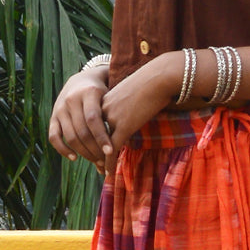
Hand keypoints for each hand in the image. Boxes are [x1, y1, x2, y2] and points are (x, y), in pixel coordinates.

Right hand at [48, 65, 112, 172]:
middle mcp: (72, 100)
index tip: (111, 152)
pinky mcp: (53, 117)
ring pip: (70, 137)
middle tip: (105, 161)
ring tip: (96, 161)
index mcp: (89, 93)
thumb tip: (125, 139)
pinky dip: (62, 149)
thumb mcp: (110, 96)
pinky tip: (75, 158)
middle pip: (82, 131)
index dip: (101, 137)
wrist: (81, 80)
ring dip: (84, 153)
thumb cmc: (103, 93)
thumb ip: (114, 113)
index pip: (93, 119)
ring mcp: (60, 108)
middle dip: (94, 149)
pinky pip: (54, 137)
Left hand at [99, 54, 180, 174]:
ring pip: (99, 145)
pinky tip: (108, 172)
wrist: (159, 77)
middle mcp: (102, 109)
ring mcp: (112, 118)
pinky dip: (109, 162)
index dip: (90, 140)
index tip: (92, 150)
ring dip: (100, 160)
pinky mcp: (124, 126)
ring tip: (101, 170)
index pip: (90, 125)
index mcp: (102, 100)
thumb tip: (126, 114)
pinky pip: (112, 148)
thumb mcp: (129, 93)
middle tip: (95, 165)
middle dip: (92, 153)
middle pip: (91, 136)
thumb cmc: (150, 82)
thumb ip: (123, 105)